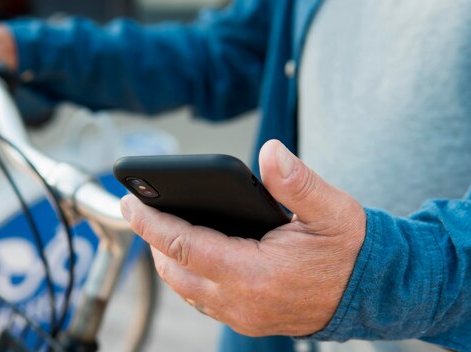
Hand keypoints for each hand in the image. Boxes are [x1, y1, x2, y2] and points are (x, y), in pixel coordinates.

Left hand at [121, 140, 365, 336]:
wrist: (375, 292)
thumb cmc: (351, 249)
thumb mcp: (332, 209)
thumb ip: (297, 181)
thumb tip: (270, 151)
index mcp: (257, 273)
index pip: (184, 246)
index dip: (151, 222)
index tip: (129, 201)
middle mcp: (243, 302)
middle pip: (175, 270)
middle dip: (152, 240)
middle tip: (141, 208)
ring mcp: (244, 316)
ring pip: (185, 289)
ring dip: (168, 258)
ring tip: (161, 226)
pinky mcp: (249, 320)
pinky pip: (203, 298)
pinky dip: (188, 274)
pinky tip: (191, 252)